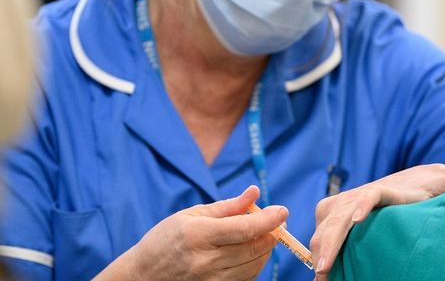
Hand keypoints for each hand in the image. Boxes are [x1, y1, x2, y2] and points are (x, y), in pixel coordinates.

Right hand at [95, 186, 287, 280]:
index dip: (269, 219)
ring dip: (265, 248)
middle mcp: (207, 261)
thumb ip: (227, 206)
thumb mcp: (191, 215)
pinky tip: (249, 252)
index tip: (283, 210)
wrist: (142, 276)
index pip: (245, 229)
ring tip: (262, 234)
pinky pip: (246, 278)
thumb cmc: (166, 240)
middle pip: (254, 248)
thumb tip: (255, 192)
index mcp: (199, 236)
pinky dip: (254, 263)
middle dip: (272, 232)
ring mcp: (212, 280)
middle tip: (277, 220)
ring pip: (254, 265)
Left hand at [310, 164, 444, 277]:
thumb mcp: (359, 234)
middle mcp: (340, 204)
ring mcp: (358, 196)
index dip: (318, 260)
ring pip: (340, 220)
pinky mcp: (380, 190)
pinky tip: (358, 219)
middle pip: (324, 232)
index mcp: (330, 213)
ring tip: (325, 265)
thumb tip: (323, 278)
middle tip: (322, 278)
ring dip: (332, 244)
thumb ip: (343, 249)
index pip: (317, 240)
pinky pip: (368, 197)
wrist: (412, 190)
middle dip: (322, 257)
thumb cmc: (384, 218)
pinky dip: (362, 207)